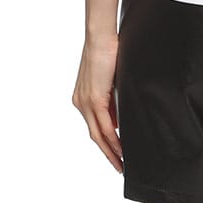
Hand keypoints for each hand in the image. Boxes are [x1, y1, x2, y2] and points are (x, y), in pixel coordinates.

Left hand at [72, 34, 122, 172]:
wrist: (100, 36)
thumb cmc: (107, 50)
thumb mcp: (110, 78)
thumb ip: (112, 97)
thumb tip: (120, 113)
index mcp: (82, 97)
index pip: (94, 125)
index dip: (105, 141)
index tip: (115, 151)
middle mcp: (80, 103)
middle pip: (94, 135)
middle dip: (107, 152)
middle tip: (119, 166)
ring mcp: (86, 102)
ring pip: (98, 134)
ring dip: (110, 150)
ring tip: (121, 162)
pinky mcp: (94, 99)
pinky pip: (105, 125)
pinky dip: (112, 139)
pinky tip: (121, 148)